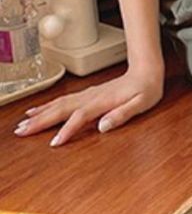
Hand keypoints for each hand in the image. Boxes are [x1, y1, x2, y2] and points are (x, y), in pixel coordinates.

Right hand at [12, 63, 164, 146]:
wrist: (146, 71)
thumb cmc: (146, 89)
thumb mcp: (142, 104)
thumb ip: (123, 115)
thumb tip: (104, 126)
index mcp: (103, 101)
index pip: (80, 117)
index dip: (67, 130)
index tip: (55, 142)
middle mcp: (91, 97)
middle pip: (61, 109)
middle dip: (40, 121)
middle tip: (22, 132)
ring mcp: (87, 94)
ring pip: (58, 104)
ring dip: (39, 114)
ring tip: (23, 124)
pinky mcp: (86, 94)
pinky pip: (62, 100)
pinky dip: (47, 106)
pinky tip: (37, 110)